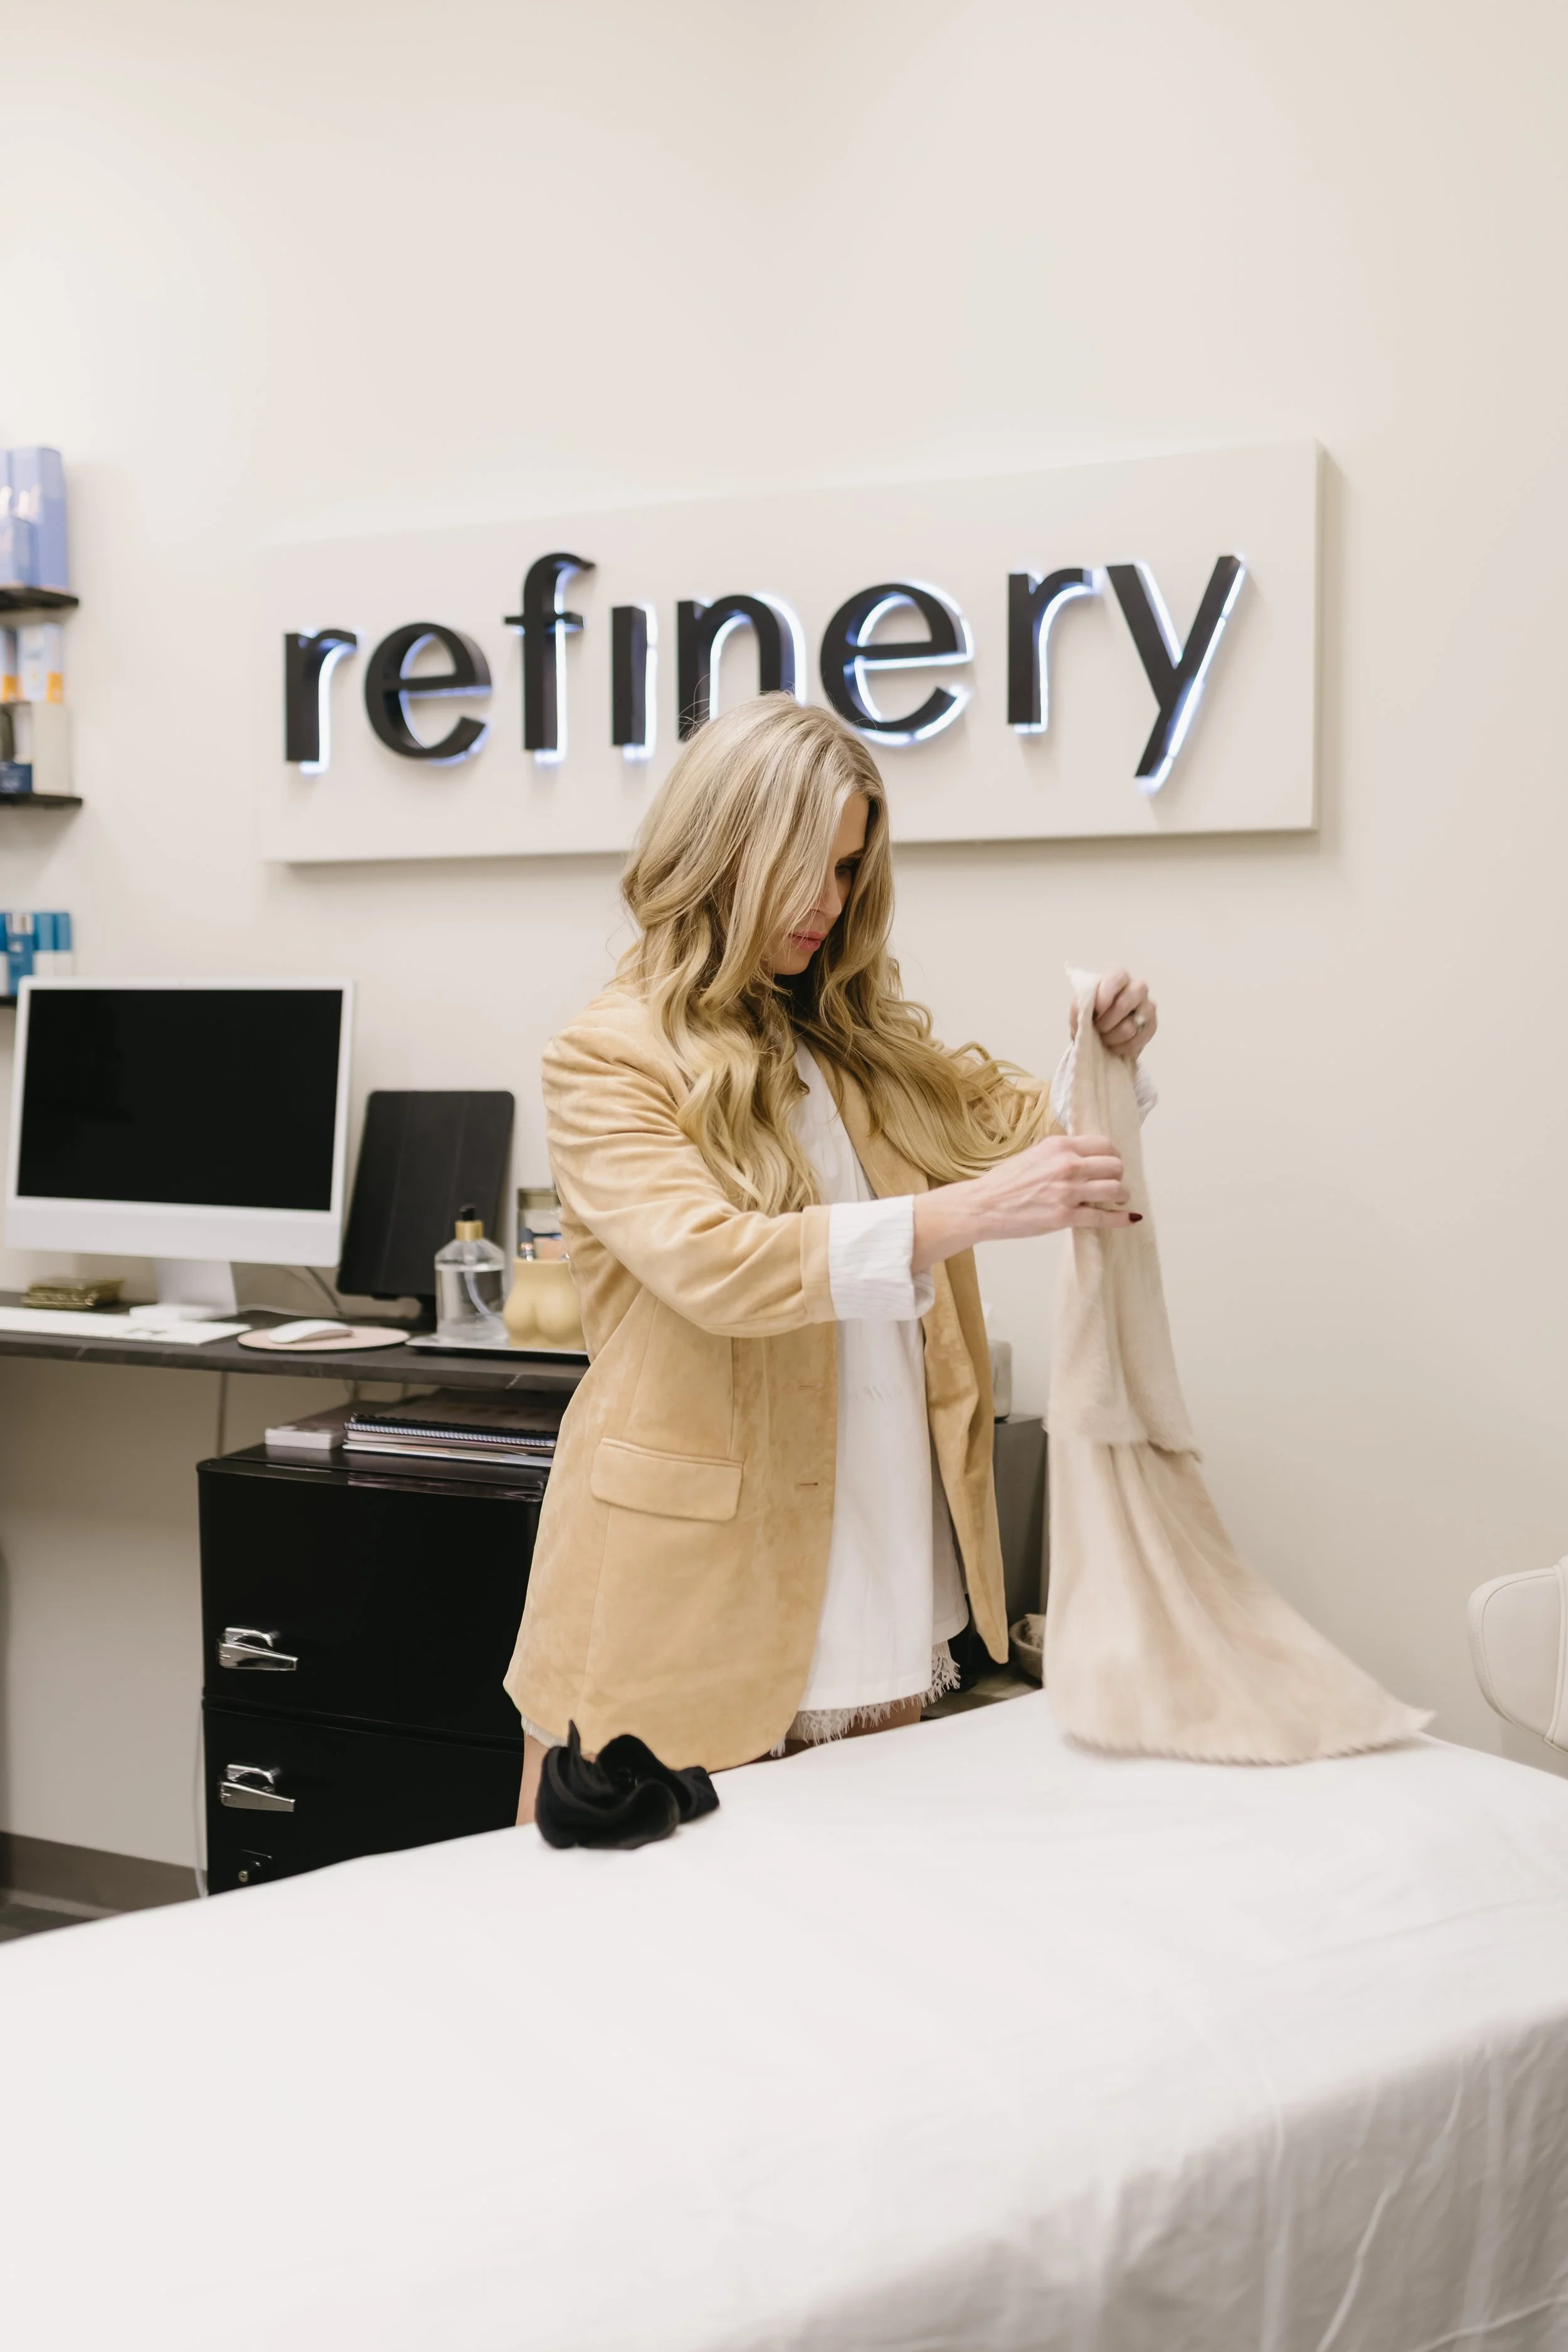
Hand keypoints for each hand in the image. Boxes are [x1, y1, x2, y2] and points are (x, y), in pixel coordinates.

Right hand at [912, 1134, 1134, 1272]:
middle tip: (1113, 1183)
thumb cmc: (1005, 1182)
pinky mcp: (1066, 1216)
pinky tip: (1130, 1218)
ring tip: (1117, 1199)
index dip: (1113, 1156)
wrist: (983, 1206)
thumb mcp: (1035, 1154)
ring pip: (1115, 1189)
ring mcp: (1068, 1191)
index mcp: (1059, 1146)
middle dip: (1118, 1175)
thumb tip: (1085, 1159)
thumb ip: (1061, 1154)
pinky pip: (1104, 1217)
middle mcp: (1067, 1165)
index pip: (1104, 1144)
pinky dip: (1121, 1219)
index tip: (1111, 1164)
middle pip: (1115, 1166)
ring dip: (1120, 1195)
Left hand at [1069, 968, 1156, 1059]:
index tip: (1095, 1011)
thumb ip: (1081, 1006)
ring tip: (1105, 1037)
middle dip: (1106, 1022)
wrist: (1100, 1036)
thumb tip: (1086, 1011)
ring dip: (1112, 1037)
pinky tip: (1115, 1045)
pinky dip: (1121, 1047)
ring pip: (1130, 1027)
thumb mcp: (1079, 1009)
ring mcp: (1148, 1007)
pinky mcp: (1152, 1026)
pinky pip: (1136, 1041)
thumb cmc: (1091, 1016)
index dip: (1105, 996)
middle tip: (1097, 1028)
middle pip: (1125, 1004)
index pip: (1117, 978)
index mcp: (1118, 978)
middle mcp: (1137, 988)